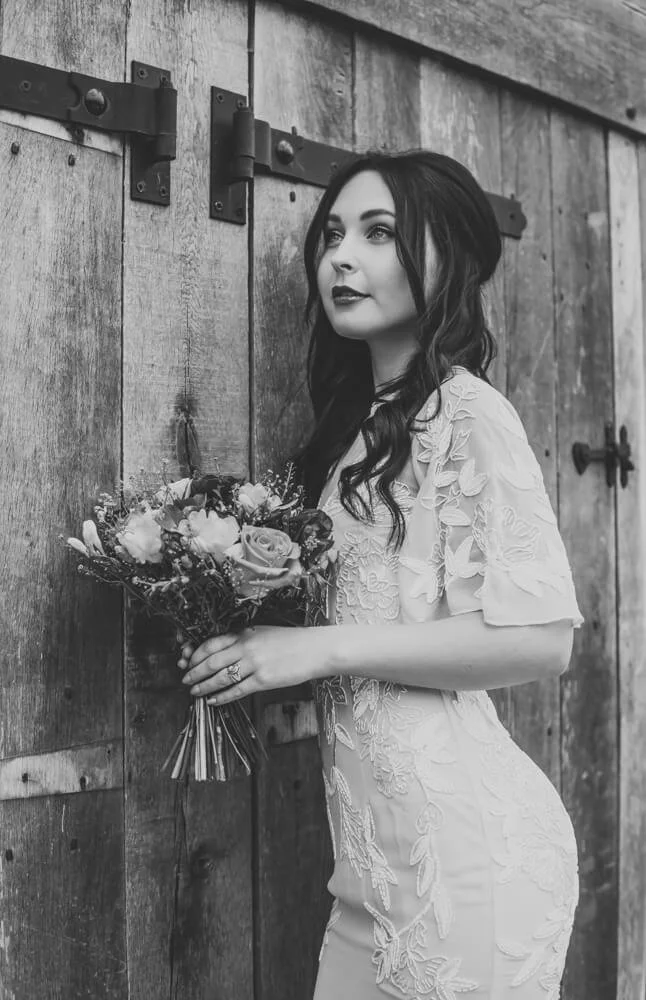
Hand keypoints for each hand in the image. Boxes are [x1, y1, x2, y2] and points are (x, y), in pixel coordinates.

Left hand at [177, 625, 333, 705]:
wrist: (315, 649)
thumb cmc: (290, 640)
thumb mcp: (263, 632)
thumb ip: (243, 638)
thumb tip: (222, 650)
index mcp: (244, 633)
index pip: (211, 643)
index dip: (196, 655)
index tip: (188, 662)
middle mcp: (246, 647)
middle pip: (211, 662)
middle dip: (194, 673)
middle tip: (185, 680)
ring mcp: (254, 664)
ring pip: (221, 678)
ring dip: (204, 686)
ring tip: (195, 692)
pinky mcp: (263, 680)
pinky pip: (237, 691)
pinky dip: (222, 697)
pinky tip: (213, 701)